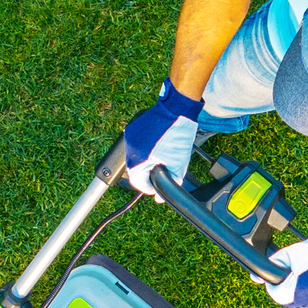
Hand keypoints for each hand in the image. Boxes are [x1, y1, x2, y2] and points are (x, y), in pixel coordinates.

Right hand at [123, 79, 201, 195]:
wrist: (177, 109)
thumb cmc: (178, 135)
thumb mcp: (178, 164)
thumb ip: (170, 183)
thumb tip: (159, 198)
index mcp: (138, 159)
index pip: (137, 182)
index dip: (149, 188)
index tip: (157, 187)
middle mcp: (130, 149)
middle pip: (135, 171)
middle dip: (147, 174)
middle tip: (161, 171)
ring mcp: (129, 137)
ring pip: (134, 159)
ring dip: (145, 162)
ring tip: (160, 157)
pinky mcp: (132, 129)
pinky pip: (135, 146)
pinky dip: (144, 151)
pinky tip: (156, 146)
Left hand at [265, 225, 307, 307]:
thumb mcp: (288, 254)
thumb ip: (271, 265)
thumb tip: (255, 278)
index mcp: (296, 291)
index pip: (275, 294)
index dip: (274, 282)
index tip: (279, 273)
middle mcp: (307, 300)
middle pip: (287, 298)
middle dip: (286, 286)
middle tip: (293, 270)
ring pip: (299, 299)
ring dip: (297, 288)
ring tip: (304, 272)